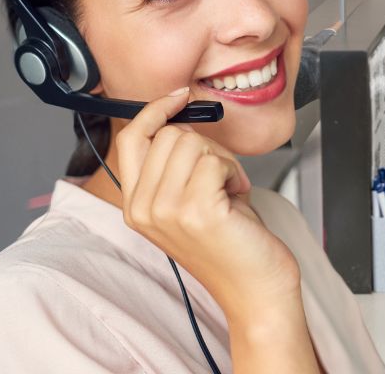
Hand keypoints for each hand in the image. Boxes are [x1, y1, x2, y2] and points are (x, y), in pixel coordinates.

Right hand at [114, 88, 301, 315]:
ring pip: (191, 143)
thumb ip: (175, 165)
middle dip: (205, 145)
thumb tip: (179, 119)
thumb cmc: (231, 240)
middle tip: (221, 178)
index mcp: (136, 205)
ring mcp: (166, 211)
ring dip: (221, 160)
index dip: (153, 110)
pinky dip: (234, 172)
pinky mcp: (195, 211)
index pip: (130, 140)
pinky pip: (213, 160)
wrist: (254, 287)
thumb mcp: (190, 197)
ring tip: (228, 190)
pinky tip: (236, 198)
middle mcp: (143, 209)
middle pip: (168, 135)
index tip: (179, 96)